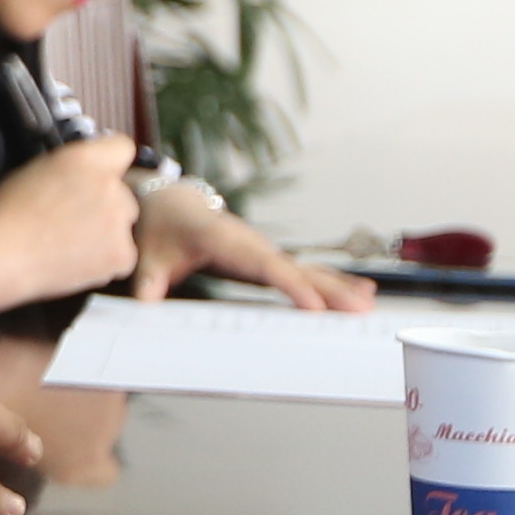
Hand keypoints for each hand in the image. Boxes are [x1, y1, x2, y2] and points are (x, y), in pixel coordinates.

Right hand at [0, 133, 143, 307]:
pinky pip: (123, 255)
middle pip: (123, 192)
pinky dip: (106, 259)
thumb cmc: (7, 213)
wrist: (2, 255)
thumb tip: (82, 173)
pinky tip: (79, 260)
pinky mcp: (122, 254)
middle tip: (76, 217)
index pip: (122, 146)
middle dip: (106, 203)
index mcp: (87, 159)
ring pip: (124, 224)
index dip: (110, 161)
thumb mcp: (36, 169)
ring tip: (72, 244)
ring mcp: (119, 221)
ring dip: (107, 231)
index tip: (98, 175)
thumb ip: (70, 165)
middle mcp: (111, 186)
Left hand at [129, 179, 376, 309]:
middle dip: (328, 289)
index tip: (312, 304)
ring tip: (368, 304)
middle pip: (294, 268)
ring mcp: (263, 250)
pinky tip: (360, 292)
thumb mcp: (150, 254)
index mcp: (224, 239)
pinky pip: (303, 271)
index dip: (288, 283)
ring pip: (306, 269)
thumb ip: (148, 278)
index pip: (261, 264)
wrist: (171, 204)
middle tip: (358, 310)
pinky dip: (332, 281)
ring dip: (338, 287)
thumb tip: (145, 300)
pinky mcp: (267, 258)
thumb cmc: (162, 229)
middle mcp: (251, 242)